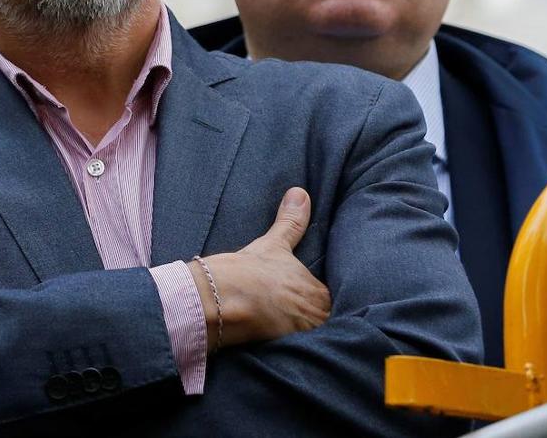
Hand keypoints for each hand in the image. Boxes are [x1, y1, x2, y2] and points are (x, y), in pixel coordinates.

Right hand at [190, 187, 330, 349]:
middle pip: (324, 323)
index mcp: (317, 291)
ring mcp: (304, 335)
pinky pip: (299, 354)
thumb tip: (300, 193)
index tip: (301, 304)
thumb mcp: (272, 244)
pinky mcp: (288, 351)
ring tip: (285, 335)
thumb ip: (291, 222)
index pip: (327, 303)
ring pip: (314, 339)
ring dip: (304, 338)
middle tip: (291, 319)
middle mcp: (317, 315)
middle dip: (312, 322)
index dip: (314, 305)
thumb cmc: (246, 271)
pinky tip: (279, 347)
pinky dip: (293, 351)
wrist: (219, 297)